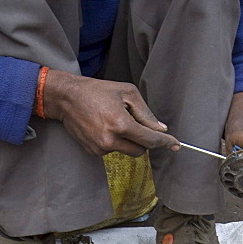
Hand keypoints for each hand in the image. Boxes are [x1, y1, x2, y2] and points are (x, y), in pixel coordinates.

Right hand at [43, 70, 178, 157]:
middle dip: (145, 140)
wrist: (67, 98)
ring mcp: (101, 148)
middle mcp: (110, 140)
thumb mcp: (126, 93)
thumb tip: (160, 129)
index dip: (165, 142)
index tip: (175, 145)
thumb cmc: (97, 91)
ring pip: (128, 151)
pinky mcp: (93, 152)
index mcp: (121, 124)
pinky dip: (116, 142)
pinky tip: (105, 127)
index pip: (150, 140)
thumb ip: (145, 113)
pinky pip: (114, 151)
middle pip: (141, 150)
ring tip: (115, 121)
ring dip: (129, 140)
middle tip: (137, 124)